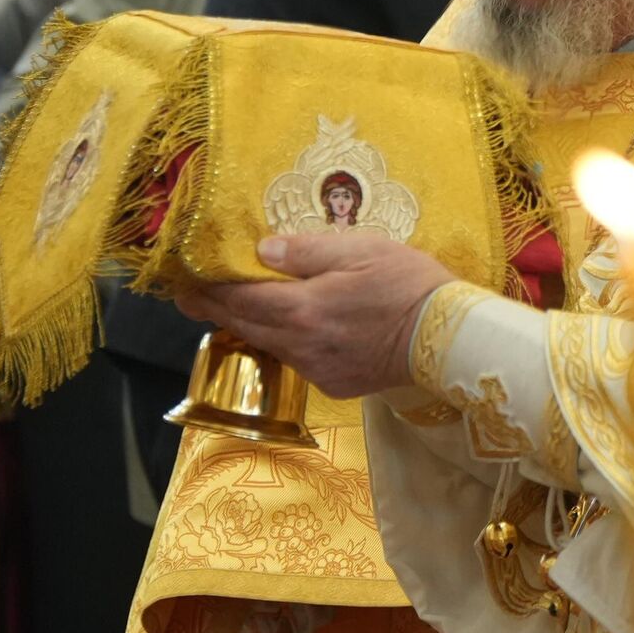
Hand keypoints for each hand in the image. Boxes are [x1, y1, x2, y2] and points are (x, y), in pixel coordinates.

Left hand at [172, 233, 460, 397]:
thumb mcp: (361, 248)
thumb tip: (264, 251)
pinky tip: (294, 328)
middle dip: (217, 311)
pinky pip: (297, 361)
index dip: (207, 292)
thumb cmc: (409, 283)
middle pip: (246, 327)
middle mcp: (301, 345)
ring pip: (270, 346)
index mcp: (303, 309)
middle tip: (193, 296)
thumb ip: (307, 251)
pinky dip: (286, 342)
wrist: (450, 337)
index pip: (239, 300)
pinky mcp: (336, 384)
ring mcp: (318, 370)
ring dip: (252, 327)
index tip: (182, 283)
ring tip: (240, 308)